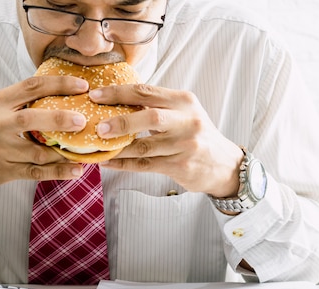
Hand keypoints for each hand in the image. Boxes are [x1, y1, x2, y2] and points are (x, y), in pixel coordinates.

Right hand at [0, 76, 88, 189]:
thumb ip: (13, 100)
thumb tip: (48, 91)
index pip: (30, 87)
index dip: (57, 84)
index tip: (80, 85)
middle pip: (31, 120)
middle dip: (59, 120)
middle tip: (82, 120)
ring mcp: (1, 150)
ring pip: (38, 151)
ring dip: (64, 151)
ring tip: (88, 150)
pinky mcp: (4, 171)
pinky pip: (35, 172)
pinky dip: (57, 173)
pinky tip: (74, 171)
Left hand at [90, 84, 242, 197]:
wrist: (224, 164)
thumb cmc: (195, 134)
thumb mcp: (183, 112)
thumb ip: (156, 104)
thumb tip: (115, 99)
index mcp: (183, 101)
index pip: (146, 92)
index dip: (118, 93)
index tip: (95, 95)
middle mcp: (187, 121)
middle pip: (149, 117)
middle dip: (121, 121)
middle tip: (98, 127)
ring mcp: (185, 145)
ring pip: (144, 146)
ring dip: (117, 148)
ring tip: (97, 146)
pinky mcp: (180, 166)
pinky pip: (145, 165)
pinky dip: (123, 164)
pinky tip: (107, 162)